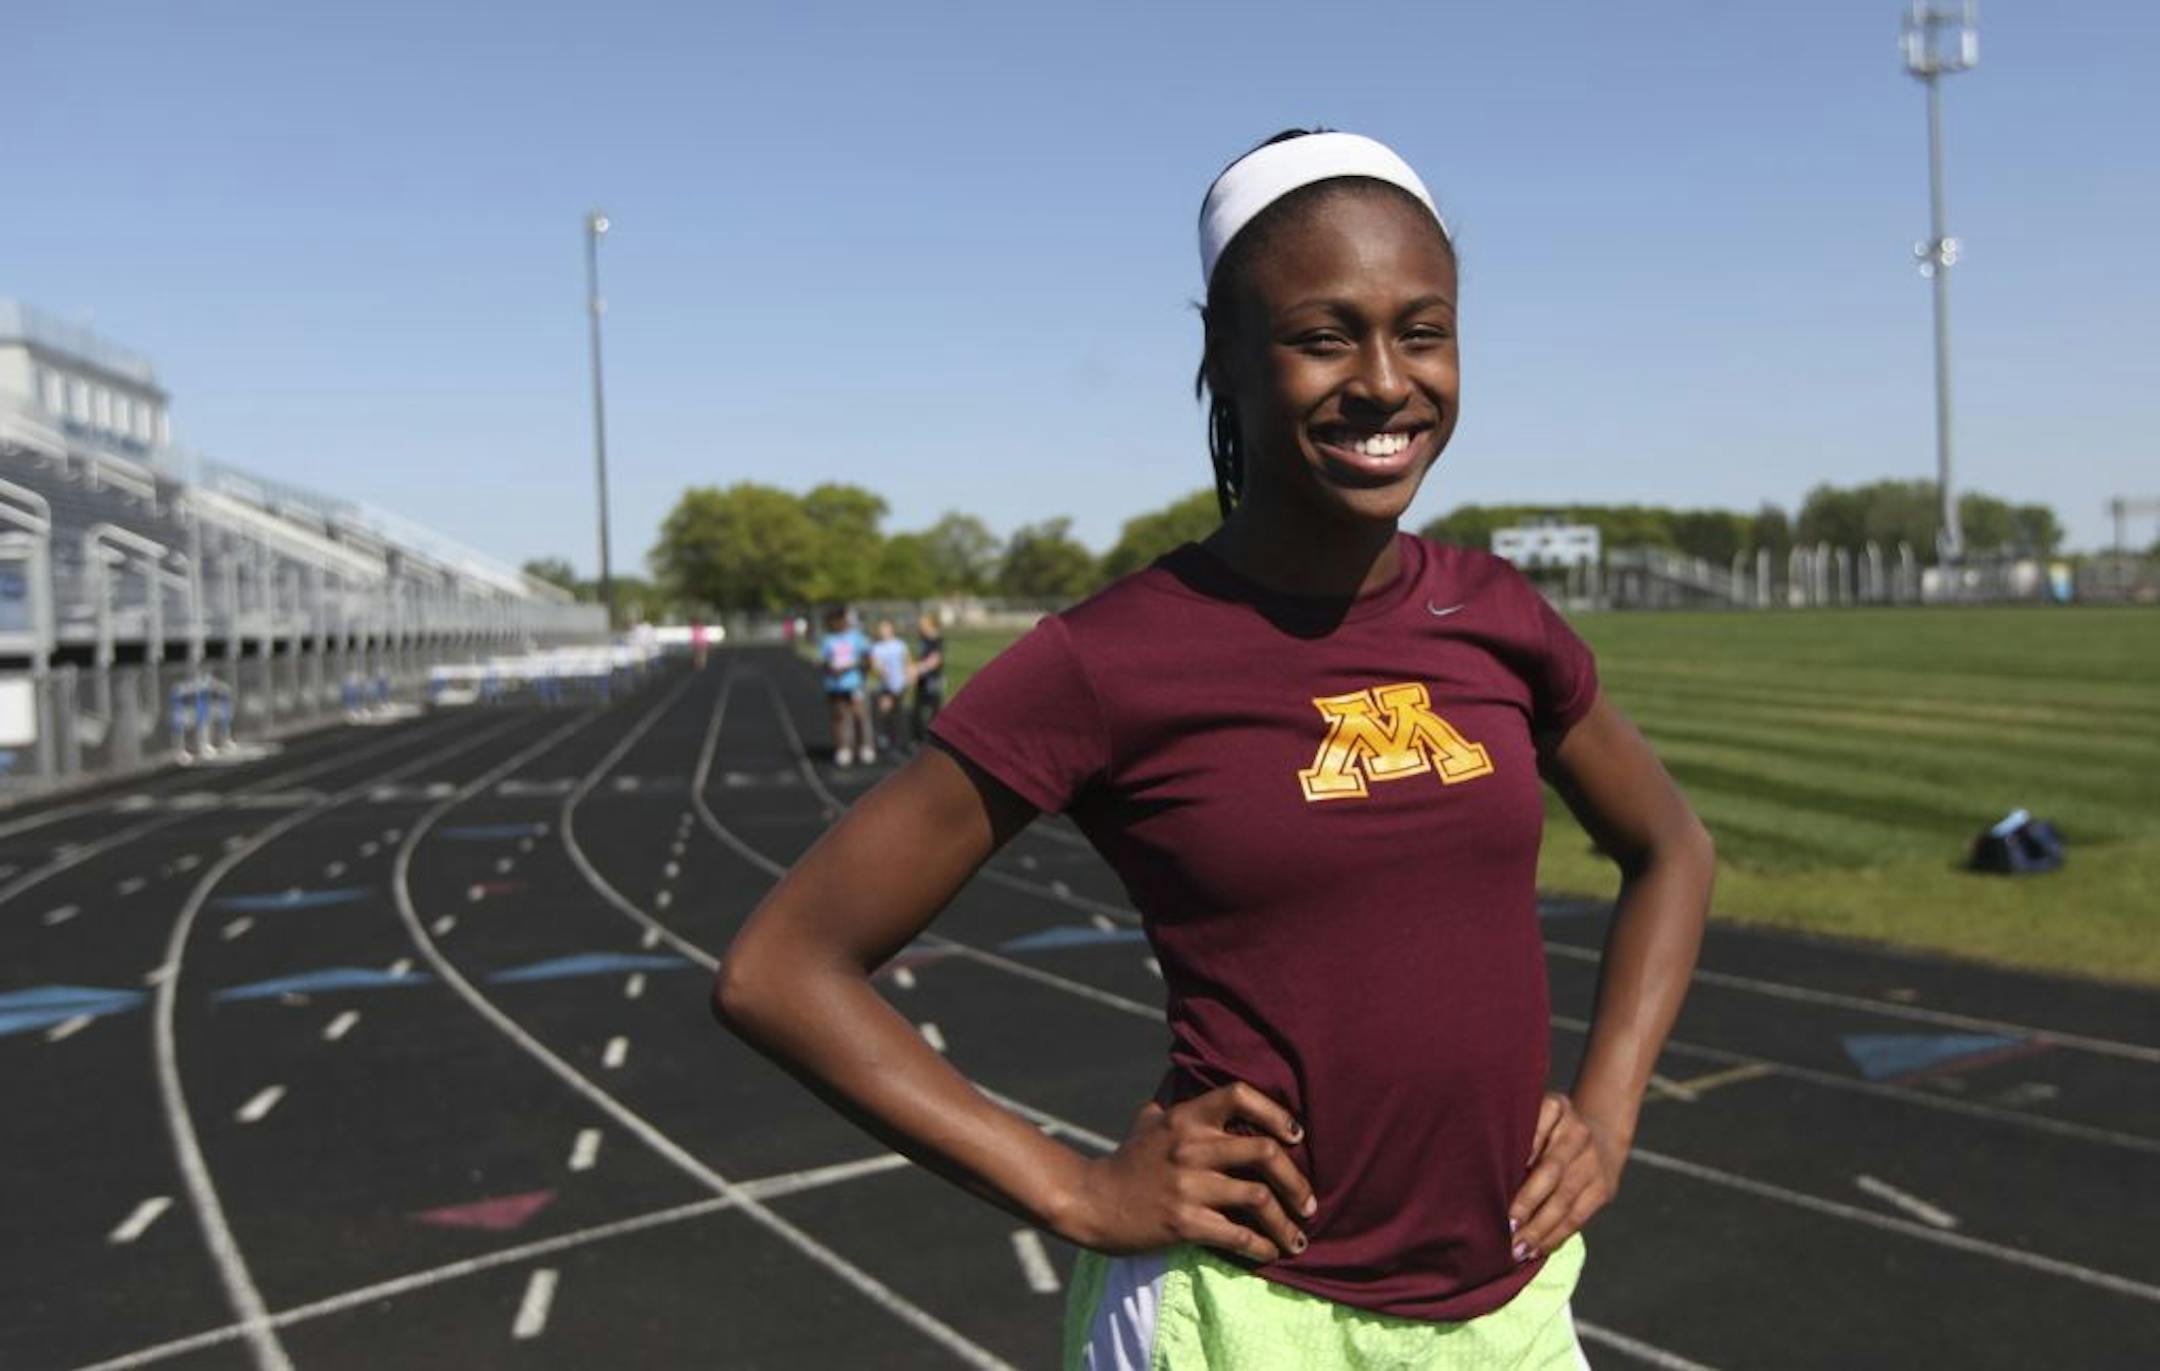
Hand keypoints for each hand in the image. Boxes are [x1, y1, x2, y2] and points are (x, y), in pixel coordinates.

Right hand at [1060, 1082, 1314, 1262]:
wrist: (1092, 1202)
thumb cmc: (1129, 1159)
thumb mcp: (1149, 1117)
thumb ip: (1176, 1094)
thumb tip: (1190, 1063)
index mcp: (1186, 1117)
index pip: (1240, 1095)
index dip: (1276, 1112)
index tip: (1296, 1136)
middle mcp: (1191, 1146)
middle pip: (1265, 1152)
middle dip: (1297, 1180)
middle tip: (1309, 1202)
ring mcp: (1189, 1186)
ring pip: (1259, 1199)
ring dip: (1285, 1222)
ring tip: (1298, 1237)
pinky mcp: (1184, 1223)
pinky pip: (1237, 1235)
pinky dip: (1261, 1247)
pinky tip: (1270, 1253)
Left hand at [1507, 1093, 1623, 1262]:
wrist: (1599, 1137)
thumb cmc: (1546, 1132)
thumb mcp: (1530, 1116)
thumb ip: (1512, 1135)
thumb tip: (1480, 1174)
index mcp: (1556, 1107)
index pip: (1537, 1126)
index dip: (1523, 1150)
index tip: (1500, 1176)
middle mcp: (1577, 1132)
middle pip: (1552, 1170)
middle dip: (1527, 1202)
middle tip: (1506, 1226)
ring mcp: (1593, 1161)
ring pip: (1565, 1199)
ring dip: (1540, 1228)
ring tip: (1518, 1249)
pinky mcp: (1603, 1188)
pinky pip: (1578, 1217)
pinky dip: (1555, 1236)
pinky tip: (1537, 1249)